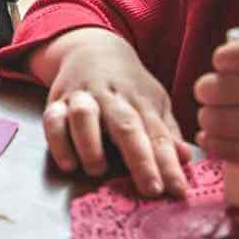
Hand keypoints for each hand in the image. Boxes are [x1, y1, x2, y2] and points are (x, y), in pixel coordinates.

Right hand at [34, 28, 193, 197]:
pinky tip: (68, 164)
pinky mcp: (56, 102)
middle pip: (126, 126)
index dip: (169, 163)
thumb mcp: (153, 101)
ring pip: (84, 116)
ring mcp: (82, 98)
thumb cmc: (127, 85)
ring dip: (91, 144)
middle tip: (150, 188)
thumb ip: (167, 132)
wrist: (91, 47)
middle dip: (140, 158)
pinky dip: (58, 142)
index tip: (179, 191)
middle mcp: (112, 98)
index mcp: (140, 100)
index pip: (157, 134)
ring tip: (98, 170)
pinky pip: (53, 120)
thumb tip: (186, 157)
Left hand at [194, 29, 238, 189]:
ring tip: (208, 117)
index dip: (222, 60)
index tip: (219, 65)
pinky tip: (211, 140)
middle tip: (205, 93)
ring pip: (226, 123)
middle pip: (225, 90)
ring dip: (207, 120)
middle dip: (206, 92)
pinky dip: (217, 145)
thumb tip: (233, 48)